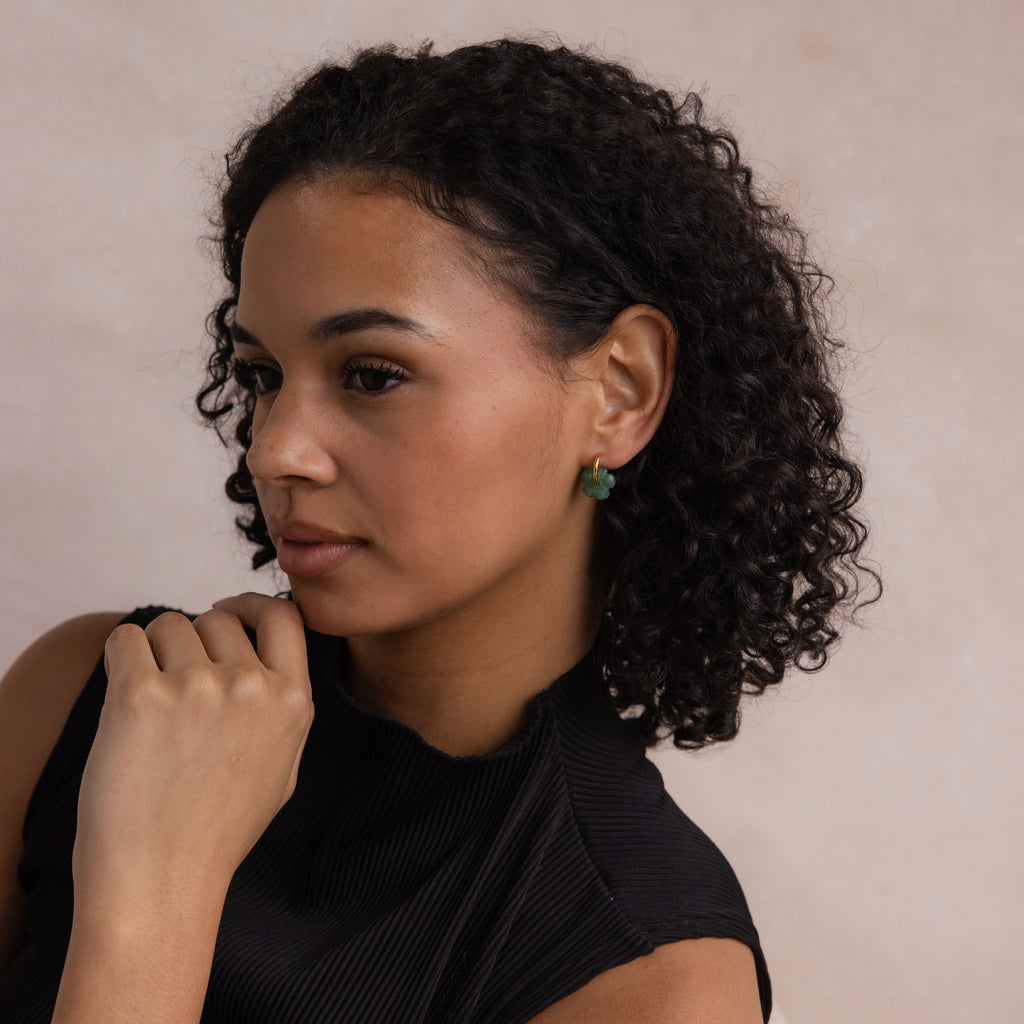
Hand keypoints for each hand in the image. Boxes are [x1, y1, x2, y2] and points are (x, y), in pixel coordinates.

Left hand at [72, 594, 313, 917]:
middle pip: (217, 619)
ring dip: (155, 654)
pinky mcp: (140, 695)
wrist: (162, 883)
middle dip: (193, 642)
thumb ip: (283, 708)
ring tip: (150, 706)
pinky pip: (125, 638)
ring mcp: (197, 688)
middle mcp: (251, 687)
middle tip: (175, 687)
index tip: (226, 613)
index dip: (250, 606)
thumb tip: (261, 658)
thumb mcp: (283, 769)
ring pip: (169, 625)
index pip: (283, 615)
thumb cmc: (217, 833)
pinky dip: (120, 657)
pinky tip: (123, 694)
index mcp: (292, 702)